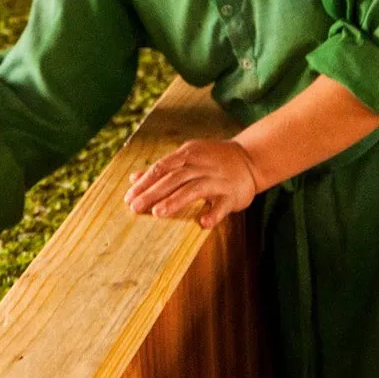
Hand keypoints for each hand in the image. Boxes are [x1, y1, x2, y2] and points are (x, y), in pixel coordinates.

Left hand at [124, 139, 261, 228]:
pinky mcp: (232, 195)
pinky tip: (201, 223)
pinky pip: (222, 205)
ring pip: (194, 189)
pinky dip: (212, 213)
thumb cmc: (212, 159)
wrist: (250, 159)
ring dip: (175, 201)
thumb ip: (161, 168)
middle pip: (174, 178)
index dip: (145, 182)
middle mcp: (202, 165)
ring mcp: (218, 179)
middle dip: (153, 192)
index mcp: (189, 154)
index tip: (129, 197)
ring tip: (158, 213)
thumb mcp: (187, 157)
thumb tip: (133, 178)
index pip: (162, 167)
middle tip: (135, 207)